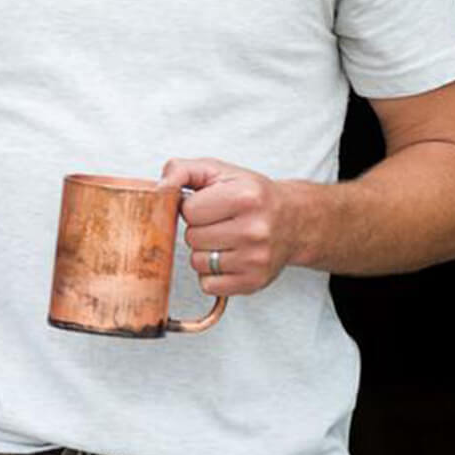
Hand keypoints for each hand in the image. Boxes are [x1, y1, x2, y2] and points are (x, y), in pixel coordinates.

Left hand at [162, 157, 302, 295]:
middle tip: (220, 222)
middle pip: (192, 237)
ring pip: (197, 262)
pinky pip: (208, 285)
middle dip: (199, 229)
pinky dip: (212, 274)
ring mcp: (256, 259)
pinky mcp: (254, 281)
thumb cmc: (251, 195)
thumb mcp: (218, 171)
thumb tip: (160, 187)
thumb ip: (182, 170)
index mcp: (245, 197)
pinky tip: (229, 257)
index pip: (188, 210)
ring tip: (226, 239)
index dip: (193, 207)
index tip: (210, 204)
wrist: (295, 220)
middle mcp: (255, 230)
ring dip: (204, 252)